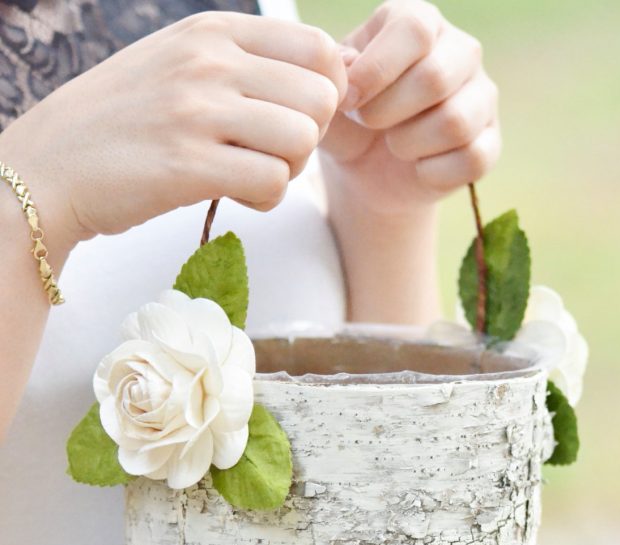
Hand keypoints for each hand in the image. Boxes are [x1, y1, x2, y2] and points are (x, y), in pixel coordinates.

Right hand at [0, 12, 346, 247]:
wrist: (53, 165)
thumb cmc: (125, 121)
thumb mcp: (179, 63)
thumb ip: (242, 64)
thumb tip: (327, 77)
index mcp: (213, 31)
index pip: (320, 51)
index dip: (323, 95)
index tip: (293, 120)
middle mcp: (210, 61)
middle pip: (322, 99)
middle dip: (309, 137)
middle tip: (271, 154)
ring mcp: (197, 111)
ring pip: (303, 140)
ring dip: (289, 170)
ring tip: (250, 173)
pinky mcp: (188, 165)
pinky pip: (273, 183)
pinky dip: (265, 199)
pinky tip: (234, 195)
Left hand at [320, 1, 500, 212]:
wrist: (368, 172)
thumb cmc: (351, 120)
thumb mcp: (332, 95)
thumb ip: (334, 75)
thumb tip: (349, 64)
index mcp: (421, 23)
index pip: (414, 30)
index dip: (376, 69)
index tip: (349, 99)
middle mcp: (461, 52)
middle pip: (435, 77)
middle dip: (387, 112)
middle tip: (368, 124)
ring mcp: (482, 98)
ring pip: (455, 122)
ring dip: (409, 144)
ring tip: (394, 144)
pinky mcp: (490, 143)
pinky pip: (472, 159)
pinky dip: (432, 173)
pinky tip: (417, 167)